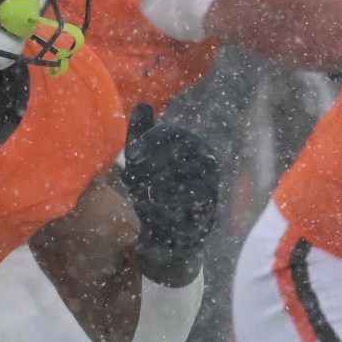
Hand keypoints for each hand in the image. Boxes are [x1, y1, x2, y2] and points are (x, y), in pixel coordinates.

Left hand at [115, 105, 222, 287]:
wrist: (166, 235)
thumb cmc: (154, 191)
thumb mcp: (142, 163)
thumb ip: (141, 135)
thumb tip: (143, 106)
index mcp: (192, 146)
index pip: (173, 135)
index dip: (150, 142)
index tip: (131, 156)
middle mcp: (207, 163)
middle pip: (177, 155)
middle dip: (149, 167)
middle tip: (132, 180)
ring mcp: (211, 188)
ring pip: (183, 178)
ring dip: (155, 186)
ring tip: (141, 195)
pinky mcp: (208, 212)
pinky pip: (188, 204)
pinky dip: (165, 205)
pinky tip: (152, 207)